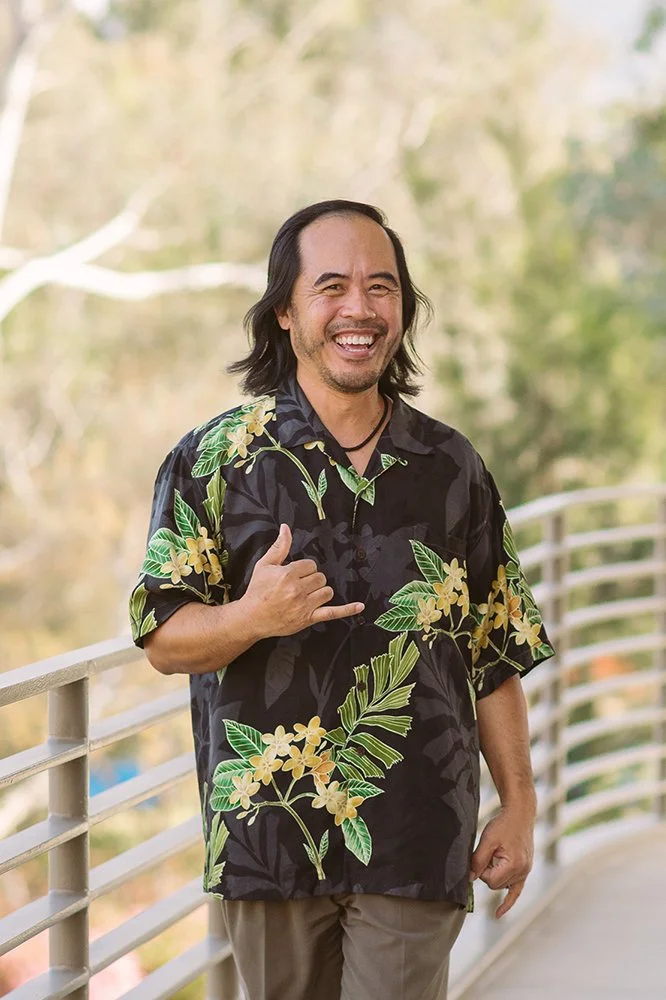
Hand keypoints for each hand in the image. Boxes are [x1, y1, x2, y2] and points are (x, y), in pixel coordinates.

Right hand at [241, 524, 364, 638]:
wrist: (251, 618)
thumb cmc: (257, 591)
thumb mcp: (265, 565)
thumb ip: (279, 546)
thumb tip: (286, 527)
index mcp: (287, 574)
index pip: (310, 565)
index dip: (303, 569)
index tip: (293, 575)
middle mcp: (297, 590)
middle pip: (320, 577)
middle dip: (311, 580)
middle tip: (297, 586)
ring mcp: (304, 605)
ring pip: (327, 592)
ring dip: (319, 592)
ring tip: (305, 595)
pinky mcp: (308, 618)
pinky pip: (332, 613)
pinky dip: (347, 610)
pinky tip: (360, 606)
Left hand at [469, 806, 534, 918]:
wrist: (520, 814)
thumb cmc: (503, 825)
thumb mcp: (487, 840)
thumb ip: (478, 860)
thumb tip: (470, 879)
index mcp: (514, 866)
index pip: (490, 882)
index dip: (482, 870)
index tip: (482, 856)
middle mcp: (522, 872)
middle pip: (496, 885)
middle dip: (488, 871)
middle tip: (490, 852)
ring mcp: (525, 872)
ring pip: (502, 885)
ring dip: (496, 873)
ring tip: (498, 854)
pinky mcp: (525, 870)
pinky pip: (516, 891)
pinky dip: (507, 902)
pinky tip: (498, 914)